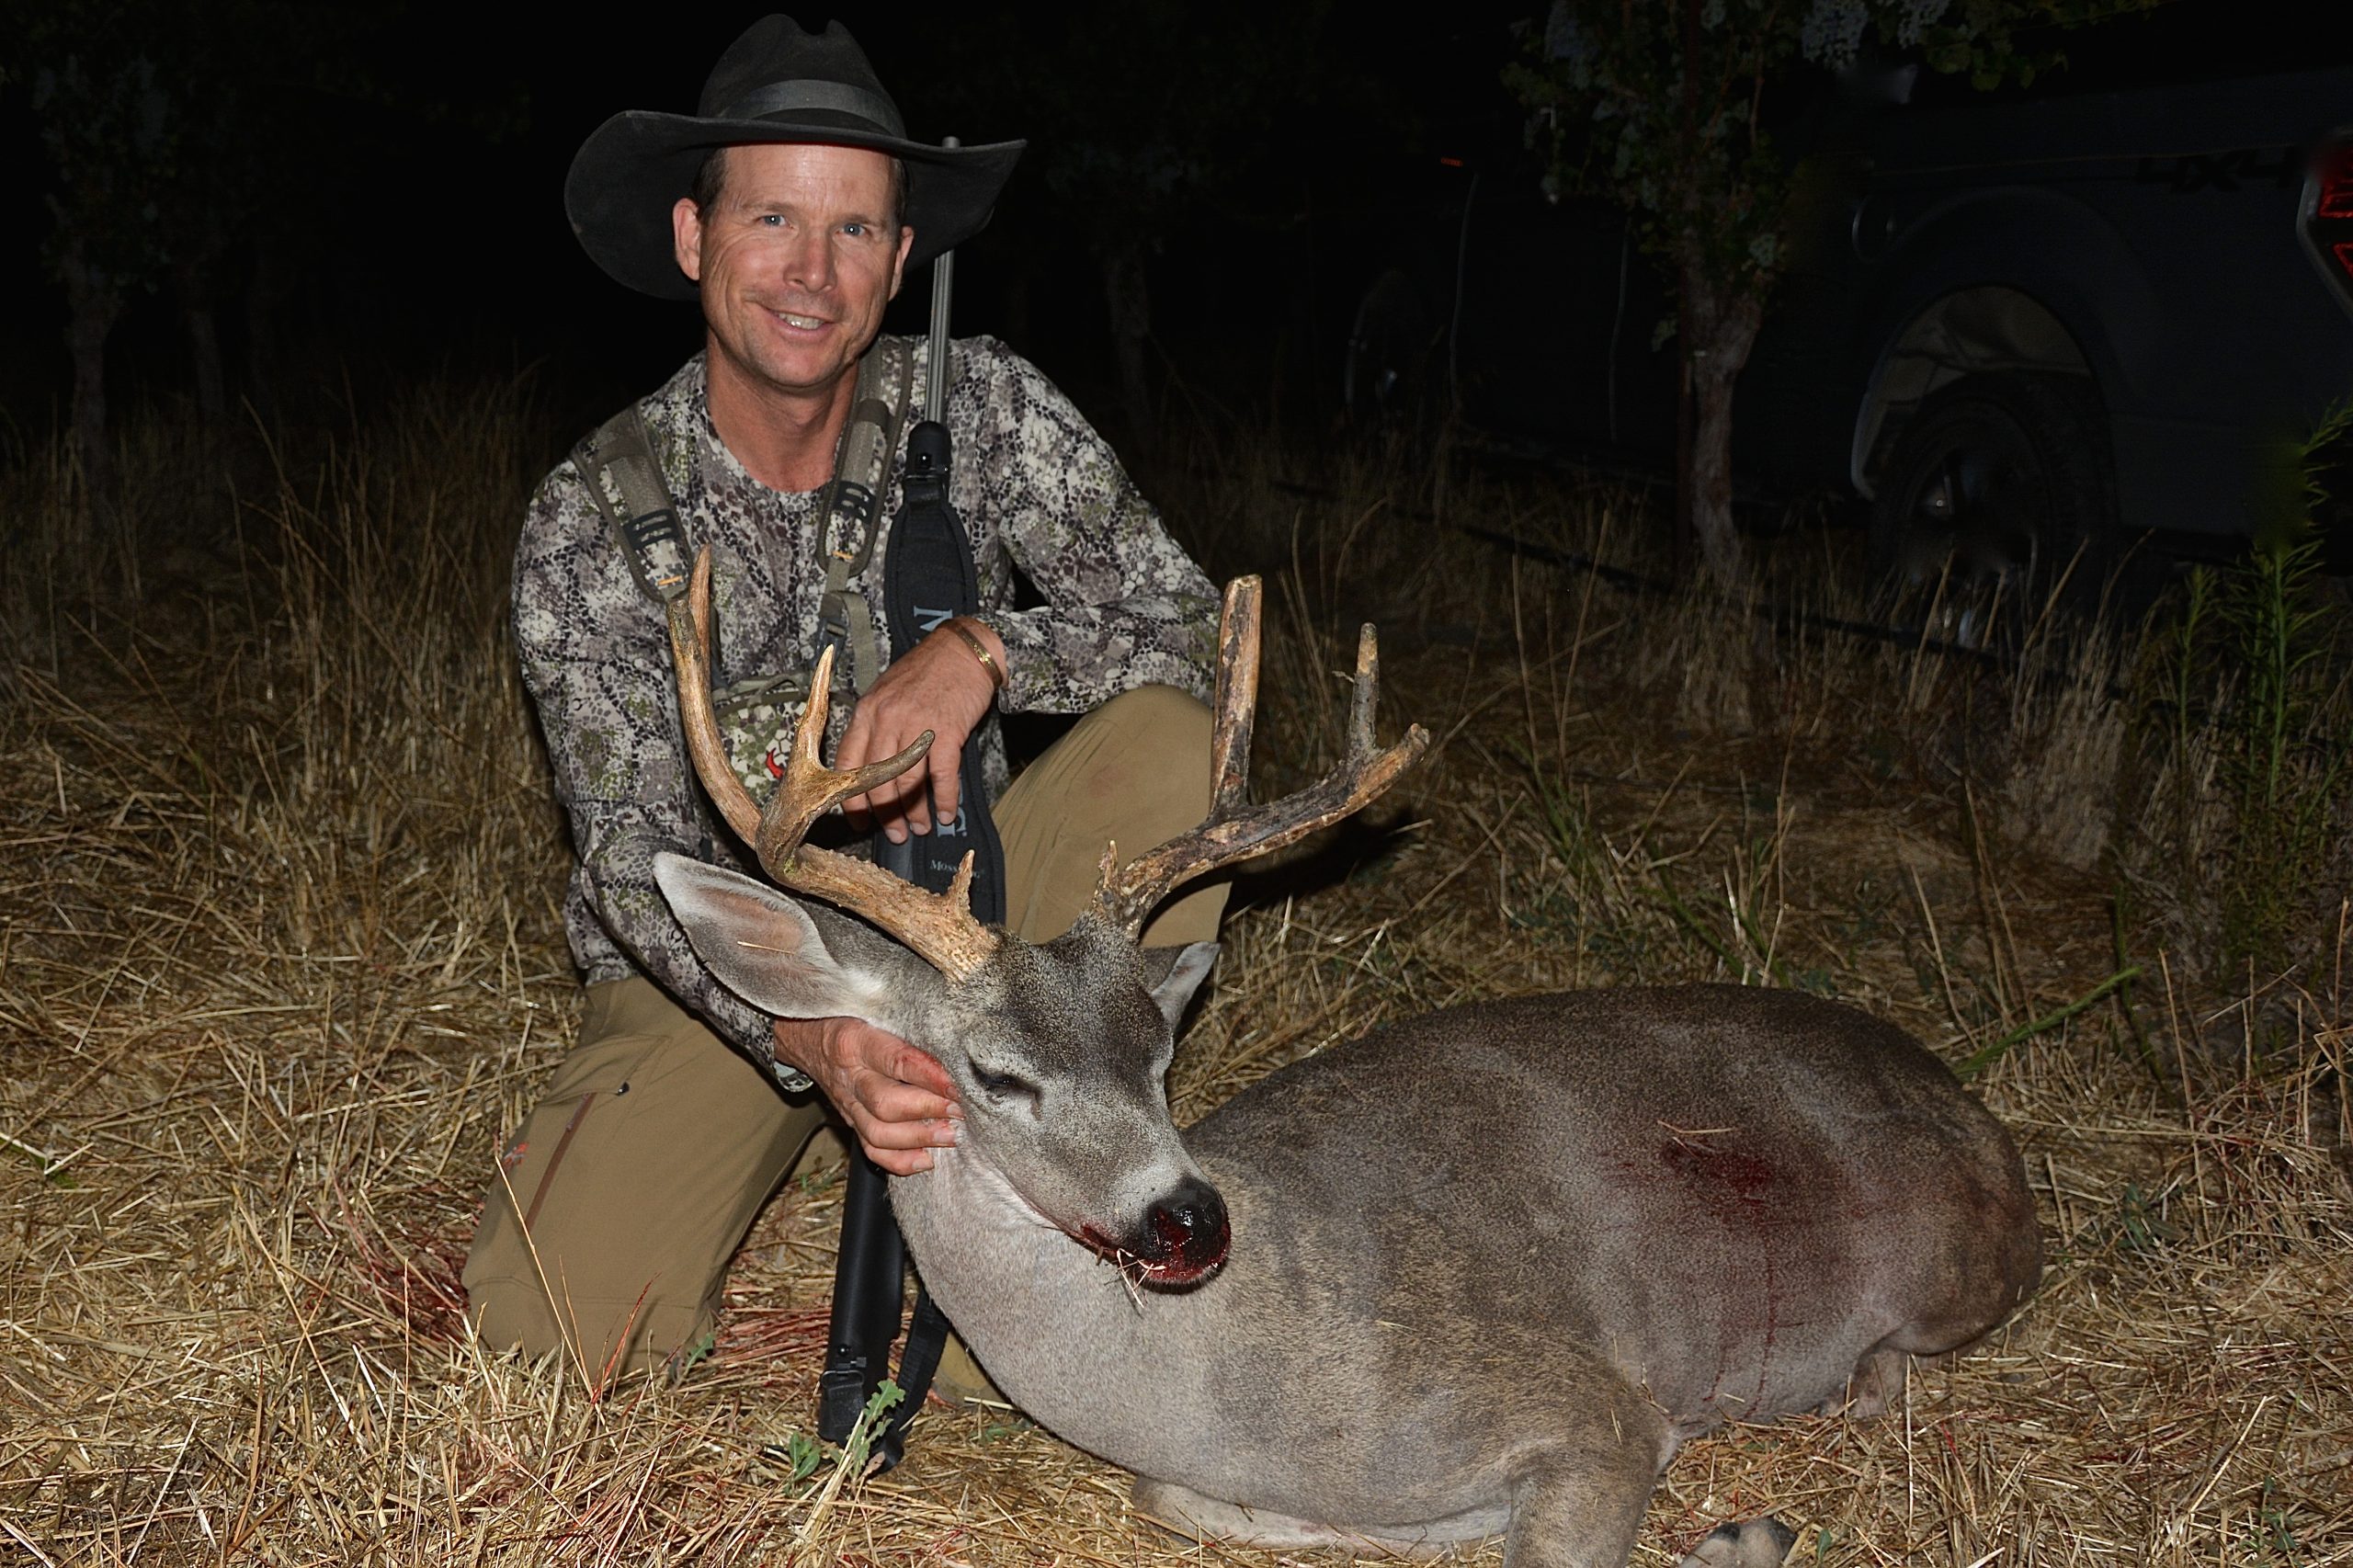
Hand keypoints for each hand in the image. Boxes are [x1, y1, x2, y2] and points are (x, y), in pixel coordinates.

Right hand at [774, 1016, 961, 1174]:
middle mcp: (851, 1078)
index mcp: (856, 1042)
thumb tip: (957, 1045)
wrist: (810, 1038)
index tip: (958, 1085)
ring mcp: (848, 1105)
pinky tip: (928, 1159)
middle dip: (929, 1110)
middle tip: (961, 1112)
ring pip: (879, 1133)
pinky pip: (871, 1151)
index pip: (897, 1061)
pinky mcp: (851, 1123)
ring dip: (919, 1138)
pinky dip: (901, 1161)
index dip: (931, 1076)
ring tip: (951, 1136)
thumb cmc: (853, 1019)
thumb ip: (909, 1025)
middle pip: (886, 1104)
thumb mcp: (876, 1009)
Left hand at [834, 619, 1004, 841]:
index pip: (848, 764)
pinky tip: (947, 813)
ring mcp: (917, 725)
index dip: (850, 799)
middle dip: (885, 815)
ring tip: (920, 828)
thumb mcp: (886, 693)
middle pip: (877, 781)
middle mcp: (886, 719)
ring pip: (908, 783)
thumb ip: (874, 728)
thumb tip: (869, 771)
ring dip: (914, 812)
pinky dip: (946, 799)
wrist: (962, 649)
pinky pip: (943, 775)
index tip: (857, 820)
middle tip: (894, 834)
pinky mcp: (948, 730)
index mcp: (866, 712)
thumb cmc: (924, 673)